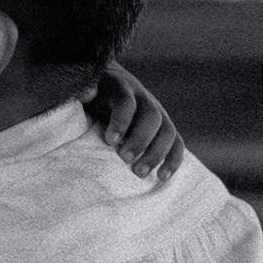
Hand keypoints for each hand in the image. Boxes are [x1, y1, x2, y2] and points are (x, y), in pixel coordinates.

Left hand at [89, 60, 186, 182]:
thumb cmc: (93, 93)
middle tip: (125, 159)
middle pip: (152, 116)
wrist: (109, 84)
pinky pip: (177, 143)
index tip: (111, 141)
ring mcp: (158, 112)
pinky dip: (173, 160)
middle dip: (140, 140)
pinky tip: (162, 177)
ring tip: (139, 173)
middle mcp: (143, 98)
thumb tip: (86, 94)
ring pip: (167, 131)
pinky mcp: (165, 127)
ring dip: (156, 154)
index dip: (121, 121)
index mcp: (122, 87)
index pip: (127, 102)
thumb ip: (86, 91)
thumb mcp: (87, 89)